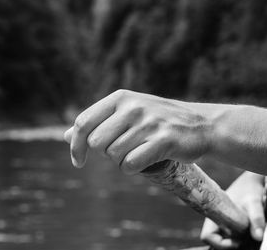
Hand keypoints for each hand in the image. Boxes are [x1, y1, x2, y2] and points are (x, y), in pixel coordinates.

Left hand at [64, 89, 213, 173]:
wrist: (201, 125)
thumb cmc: (157, 121)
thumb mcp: (126, 113)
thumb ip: (97, 123)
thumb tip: (65, 135)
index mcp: (119, 98)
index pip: (83, 122)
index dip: (75, 145)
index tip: (78, 161)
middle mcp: (132, 107)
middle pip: (96, 142)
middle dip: (105, 153)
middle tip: (123, 149)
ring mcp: (148, 122)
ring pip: (113, 155)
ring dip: (122, 160)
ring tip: (139, 150)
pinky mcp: (163, 140)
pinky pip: (130, 164)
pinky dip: (133, 168)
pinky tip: (145, 159)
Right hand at [200, 172, 265, 248]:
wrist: (251, 180)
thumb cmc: (249, 188)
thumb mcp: (254, 203)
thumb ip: (256, 219)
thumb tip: (258, 237)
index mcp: (214, 214)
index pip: (207, 236)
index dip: (220, 243)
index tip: (236, 240)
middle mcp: (215, 219)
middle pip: (216, 239)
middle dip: (231, 241)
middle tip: (245, 235)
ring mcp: (221, 220)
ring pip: (224, 237)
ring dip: (236, 237)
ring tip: (247, 229)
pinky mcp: (229, 221)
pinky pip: (230, 233)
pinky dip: (239, 234)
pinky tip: (248, 227)